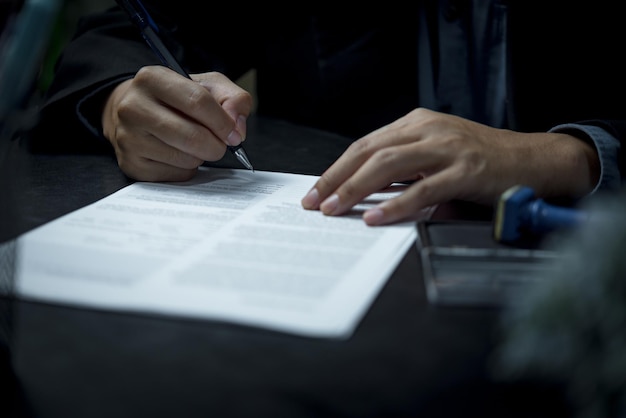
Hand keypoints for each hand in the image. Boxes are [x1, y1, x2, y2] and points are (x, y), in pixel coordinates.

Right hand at [102, 66, 252, 180]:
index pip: (197, 101)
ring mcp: (128, 137)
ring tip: (193, 144)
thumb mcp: (208, 86)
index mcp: (153, 78)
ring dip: (201, 156)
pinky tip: (178, 154)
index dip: (223, 121)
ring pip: (185, 159)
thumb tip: (237, 128)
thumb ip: (233, 99)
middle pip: (192, 136)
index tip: (233, 133)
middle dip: (216, 145)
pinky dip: (186, 168)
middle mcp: (133, 106)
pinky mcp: (132, 164)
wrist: (138, 113)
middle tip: (220, 144)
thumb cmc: (177, 99)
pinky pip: (176, 175)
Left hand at [301, 108, 599, 224]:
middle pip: (369, 152)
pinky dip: (395, 204)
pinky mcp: (465, 170)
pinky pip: (422, 189)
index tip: (316, 190)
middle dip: (336, 178)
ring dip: (355, 189)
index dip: (337, 168)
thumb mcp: (437, 154)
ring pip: (388, 166)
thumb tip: (364, 192)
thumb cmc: (483, 160)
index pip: (366, 145)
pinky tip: (375, 217)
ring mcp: (447, 147)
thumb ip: (404, 167)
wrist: (534, 159)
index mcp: (418, 123)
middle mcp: (429, 129)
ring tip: (334, 209)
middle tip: (314, 202)